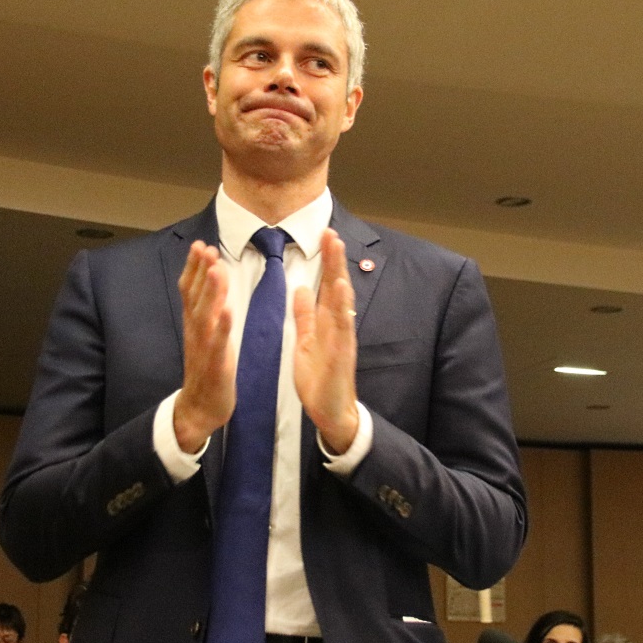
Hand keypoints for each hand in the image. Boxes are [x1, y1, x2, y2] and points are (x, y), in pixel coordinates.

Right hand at [173, 241, 235, 452]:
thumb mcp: (204, 336)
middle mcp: (196, 332)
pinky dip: (223, 327)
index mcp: (194, 324)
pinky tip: (228, 311)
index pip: (190, 290)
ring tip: (216, 269)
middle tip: (205, 247)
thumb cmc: (207, 369)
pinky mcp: (216, 365)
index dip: (194, 267)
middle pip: (195, 297)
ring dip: (211, 292)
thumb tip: (211, 284)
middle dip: (200, 271)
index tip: (201, 245)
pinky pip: (218, 343)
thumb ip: (206, 311)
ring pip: (205, 315)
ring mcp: (204, 348)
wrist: (199, 408)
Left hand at [293, 229, 359, 453]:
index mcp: (328, 322)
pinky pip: (342, 328)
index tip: (324, 234)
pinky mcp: (341, 354)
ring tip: (337, 250)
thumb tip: (300, 289)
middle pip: (337, 286)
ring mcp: (342, 339)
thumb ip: (305, 316)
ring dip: (340, 273)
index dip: (327, 260)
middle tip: (331, 230)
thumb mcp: (306, 341)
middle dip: (334, 259)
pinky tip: (341, 290)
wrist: (331, 411)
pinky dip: (342, 308)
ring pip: (342, 301)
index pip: (328, 284)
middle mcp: (338, 326)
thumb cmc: (320, 378)